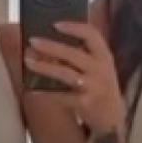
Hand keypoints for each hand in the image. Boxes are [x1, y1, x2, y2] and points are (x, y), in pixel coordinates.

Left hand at [25, 21, 124, 135]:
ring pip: (65, 73)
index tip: (55, 24)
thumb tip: (53, 38)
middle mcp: (101, 69)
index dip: (74, 27)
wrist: (112, 118)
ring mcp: (94, 87)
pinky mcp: (85, 103)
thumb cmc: (101, 86)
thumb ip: (85, 53)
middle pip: (73, 54)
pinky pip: (61, 95)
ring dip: (44, 66)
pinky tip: (33, 88)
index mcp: (104, 56)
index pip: (92, 35)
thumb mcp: (100, 67)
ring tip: (28, 61)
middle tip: (32, 41)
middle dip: (50, 46)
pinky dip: (46, 91)